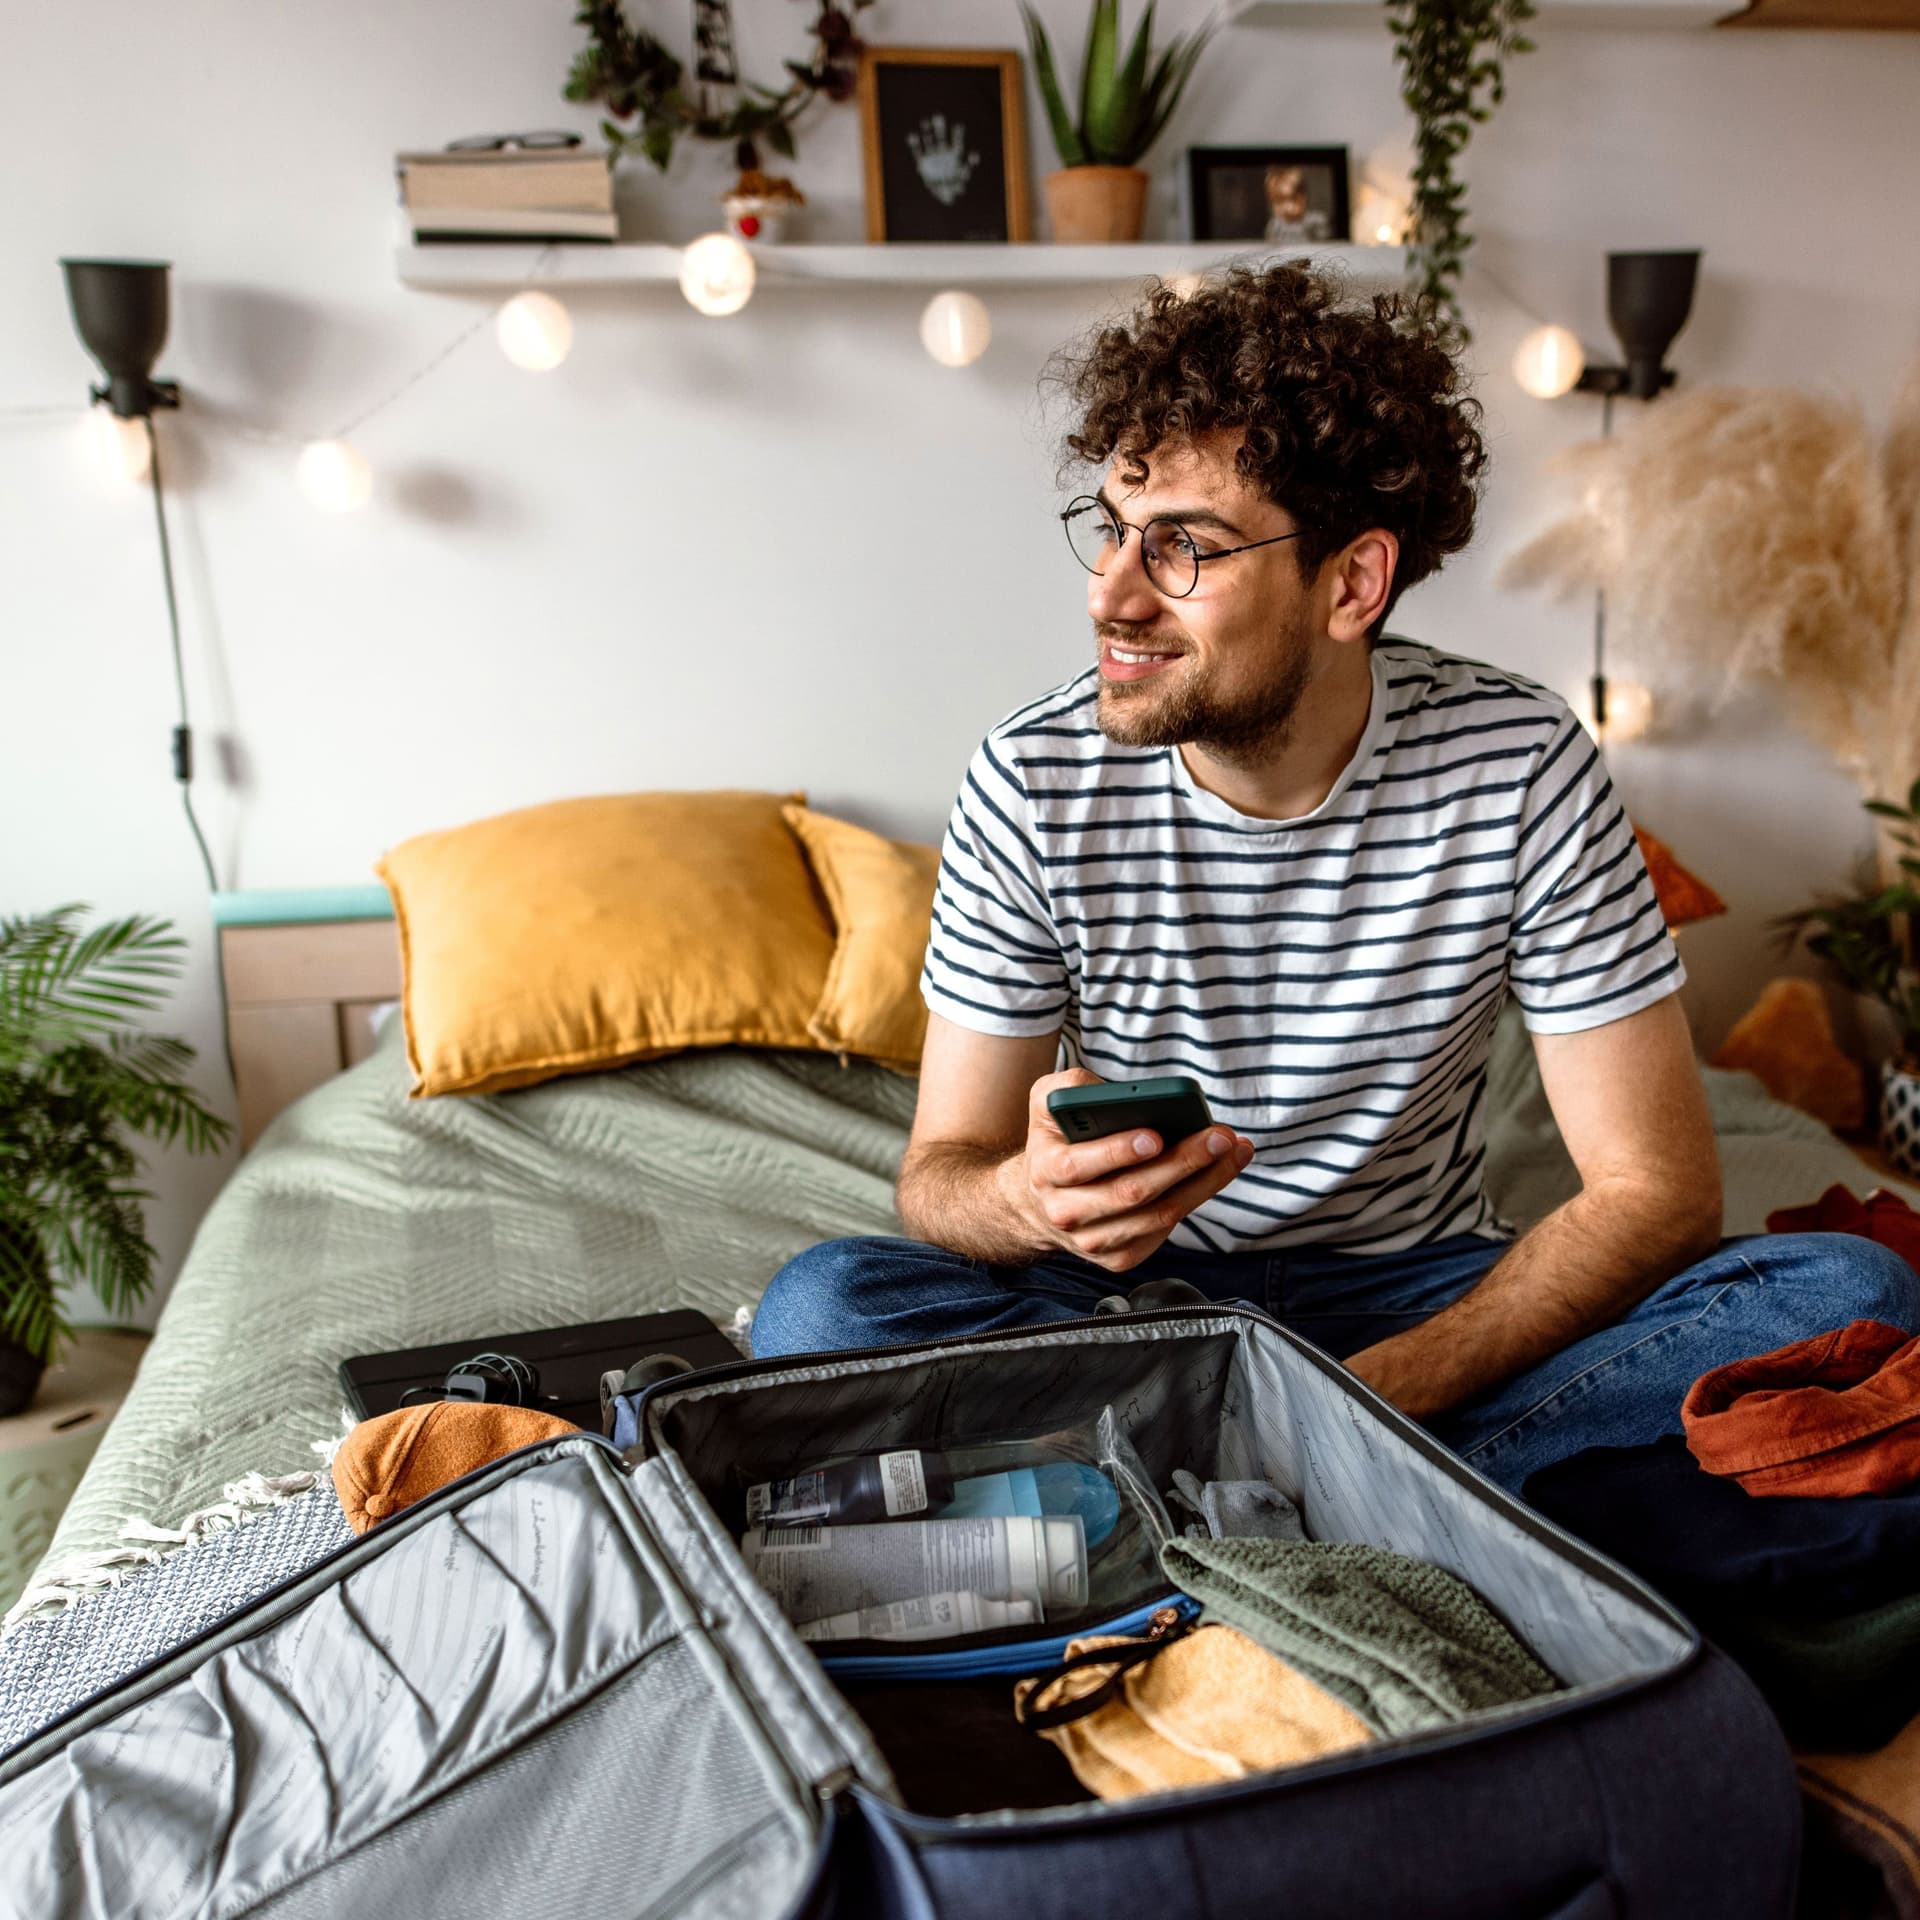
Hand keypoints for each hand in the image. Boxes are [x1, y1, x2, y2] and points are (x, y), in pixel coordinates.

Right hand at [998, 1068, 1257, 1272]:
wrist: (1039, 1199)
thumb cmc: (1056, 1140)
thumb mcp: (1047, 1103)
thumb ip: (1070, 1087)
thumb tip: (1116, 1093)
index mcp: (1045, 1170)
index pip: (1080, 1165)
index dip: (1118, 1151)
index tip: (1155, 1135)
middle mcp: (1066, 1212)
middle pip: (1131, 1192)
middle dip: (1182, 1162)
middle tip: (1220, 1137)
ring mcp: (1093, 1241)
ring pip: (1158, 1215)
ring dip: (1204, 1182)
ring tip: (1234, 1151)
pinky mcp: (1118, 1257)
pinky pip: (1164, 1231)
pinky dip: (1196, 1200)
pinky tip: (1218, 1173)